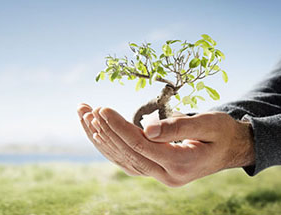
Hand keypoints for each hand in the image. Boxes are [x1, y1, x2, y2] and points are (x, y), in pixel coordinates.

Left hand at [77, 104, 254, 186]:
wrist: (232, 149)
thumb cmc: (222, 133)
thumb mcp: (208, 124)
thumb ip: (179, 127)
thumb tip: (147, 128)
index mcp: (181, 164)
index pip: (141, 145)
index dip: (119, 127)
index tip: (101, 109)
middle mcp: (167, 176)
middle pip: (127, 154)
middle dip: (104, 130)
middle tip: (85, 110)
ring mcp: (160, 176)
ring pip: (123, 159)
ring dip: (101, 138)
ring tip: (85, 118)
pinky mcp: (156, 171)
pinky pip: (128, 161)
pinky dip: (111, 146)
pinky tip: (98, 133)